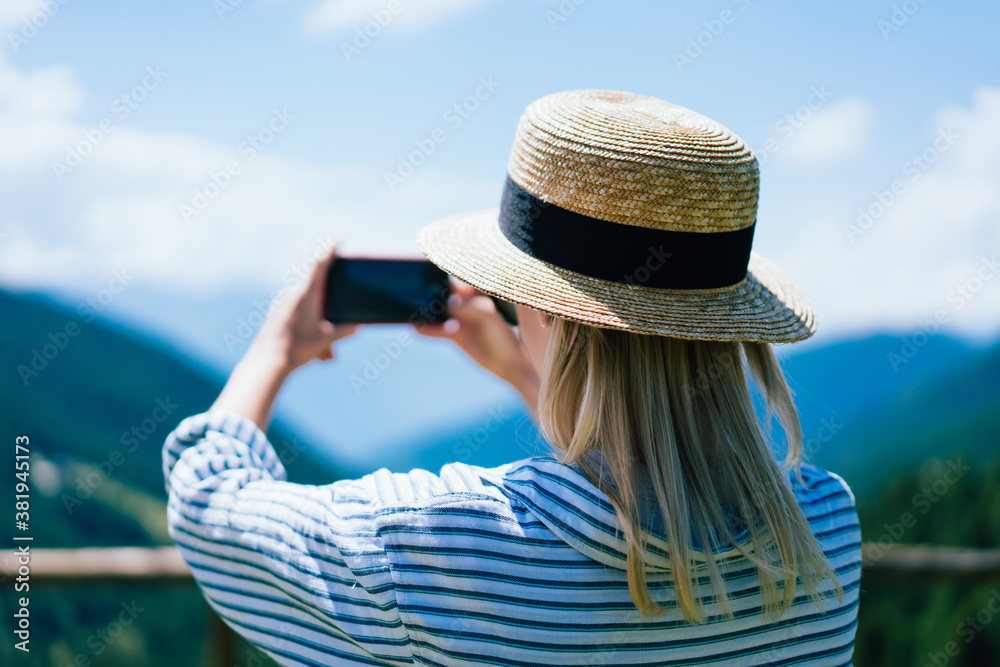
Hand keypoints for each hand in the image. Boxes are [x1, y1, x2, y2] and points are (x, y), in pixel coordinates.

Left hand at [247, 242, 358, 373]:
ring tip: (327, 355)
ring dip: (321, 331)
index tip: (338, 239)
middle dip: (331, 316)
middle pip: (319, 298)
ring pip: (309, 312)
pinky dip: (309, 333)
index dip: (330, 250)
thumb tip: (356, 328)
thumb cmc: (298, 349)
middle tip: (337, 336)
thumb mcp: (326, 340)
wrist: (267, 364)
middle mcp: (291, 294)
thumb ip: (343, 331)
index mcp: (305, 294)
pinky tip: (316, 355)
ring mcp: (281, 304)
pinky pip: (298, 319)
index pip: (320, 264)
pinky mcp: (275, 315)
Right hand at [415, 280, 539, 409]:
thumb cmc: (504, 337)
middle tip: (414, 293)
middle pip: (445, 295)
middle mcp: (470, 303)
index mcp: (480, 292)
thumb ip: (470, 308)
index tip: (427, 273)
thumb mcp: (489, 318)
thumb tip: (448, 304)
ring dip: (427, 313)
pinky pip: (440, 330)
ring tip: (413, 313)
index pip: (458, 280)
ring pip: (440, 313)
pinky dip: (430, 330)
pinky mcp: (457, 335)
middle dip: (430, 293)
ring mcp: (463, 319)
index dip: (443, 276)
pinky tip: (418, 329)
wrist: (509, 364)